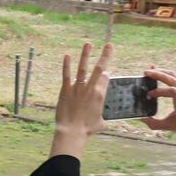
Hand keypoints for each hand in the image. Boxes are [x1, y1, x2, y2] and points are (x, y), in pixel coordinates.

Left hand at [51, 42, 111, 158]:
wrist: (72, 131)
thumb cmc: (87, 129)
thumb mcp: (101, 122)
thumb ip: (103, 117)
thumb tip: (104, 120)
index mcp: (100, 95)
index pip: (105, 79)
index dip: (105, 75)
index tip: (104, 73)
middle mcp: (91, 89)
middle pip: (99, 69)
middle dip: (105, 56)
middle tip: (109, 44)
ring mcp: (78, 88)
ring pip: (83, 68)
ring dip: (85, 55)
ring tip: (88, 44)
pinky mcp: (66, 90)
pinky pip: (66, 75)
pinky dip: (66, 65)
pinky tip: (66, 55)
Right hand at [141, 67, 175, 134]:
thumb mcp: (166, 126)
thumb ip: (153, 123)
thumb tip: (139, 117)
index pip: (173, 91)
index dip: (159, 91)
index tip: (148, 95)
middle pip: (172, 79)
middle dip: (158, 75)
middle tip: (145, 73)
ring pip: (173, 75)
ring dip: (160, 72)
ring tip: (148, 72)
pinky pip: (173, 77)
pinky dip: (163, 73)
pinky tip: (154, 69)